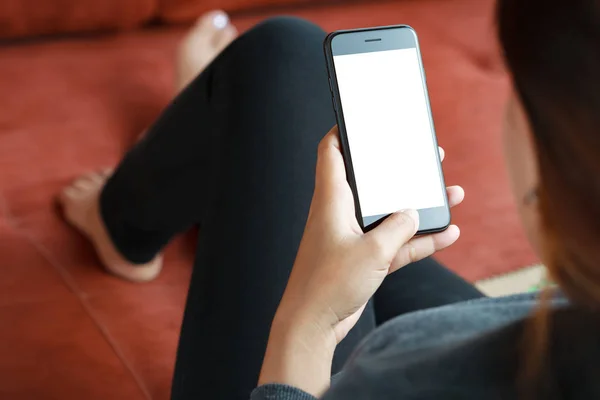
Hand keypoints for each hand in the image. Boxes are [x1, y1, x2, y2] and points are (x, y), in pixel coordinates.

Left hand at [258, 126, 463, 394]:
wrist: (314, 326)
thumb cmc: (330, 283)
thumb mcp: (372, 251)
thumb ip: (398, 228)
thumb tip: (413, 212)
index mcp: (332, 199)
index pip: (332, 151)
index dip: (344, 131)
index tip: (363, 117)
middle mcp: (341, 213)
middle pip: (372, 181)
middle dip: (399, 169)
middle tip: (426, 157)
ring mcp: (354, 237)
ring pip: (390, 213)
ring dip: (418, 207)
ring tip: (451, 193)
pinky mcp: (364, 259)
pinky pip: (396, 243)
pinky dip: (419, 239)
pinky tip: (448, 234)